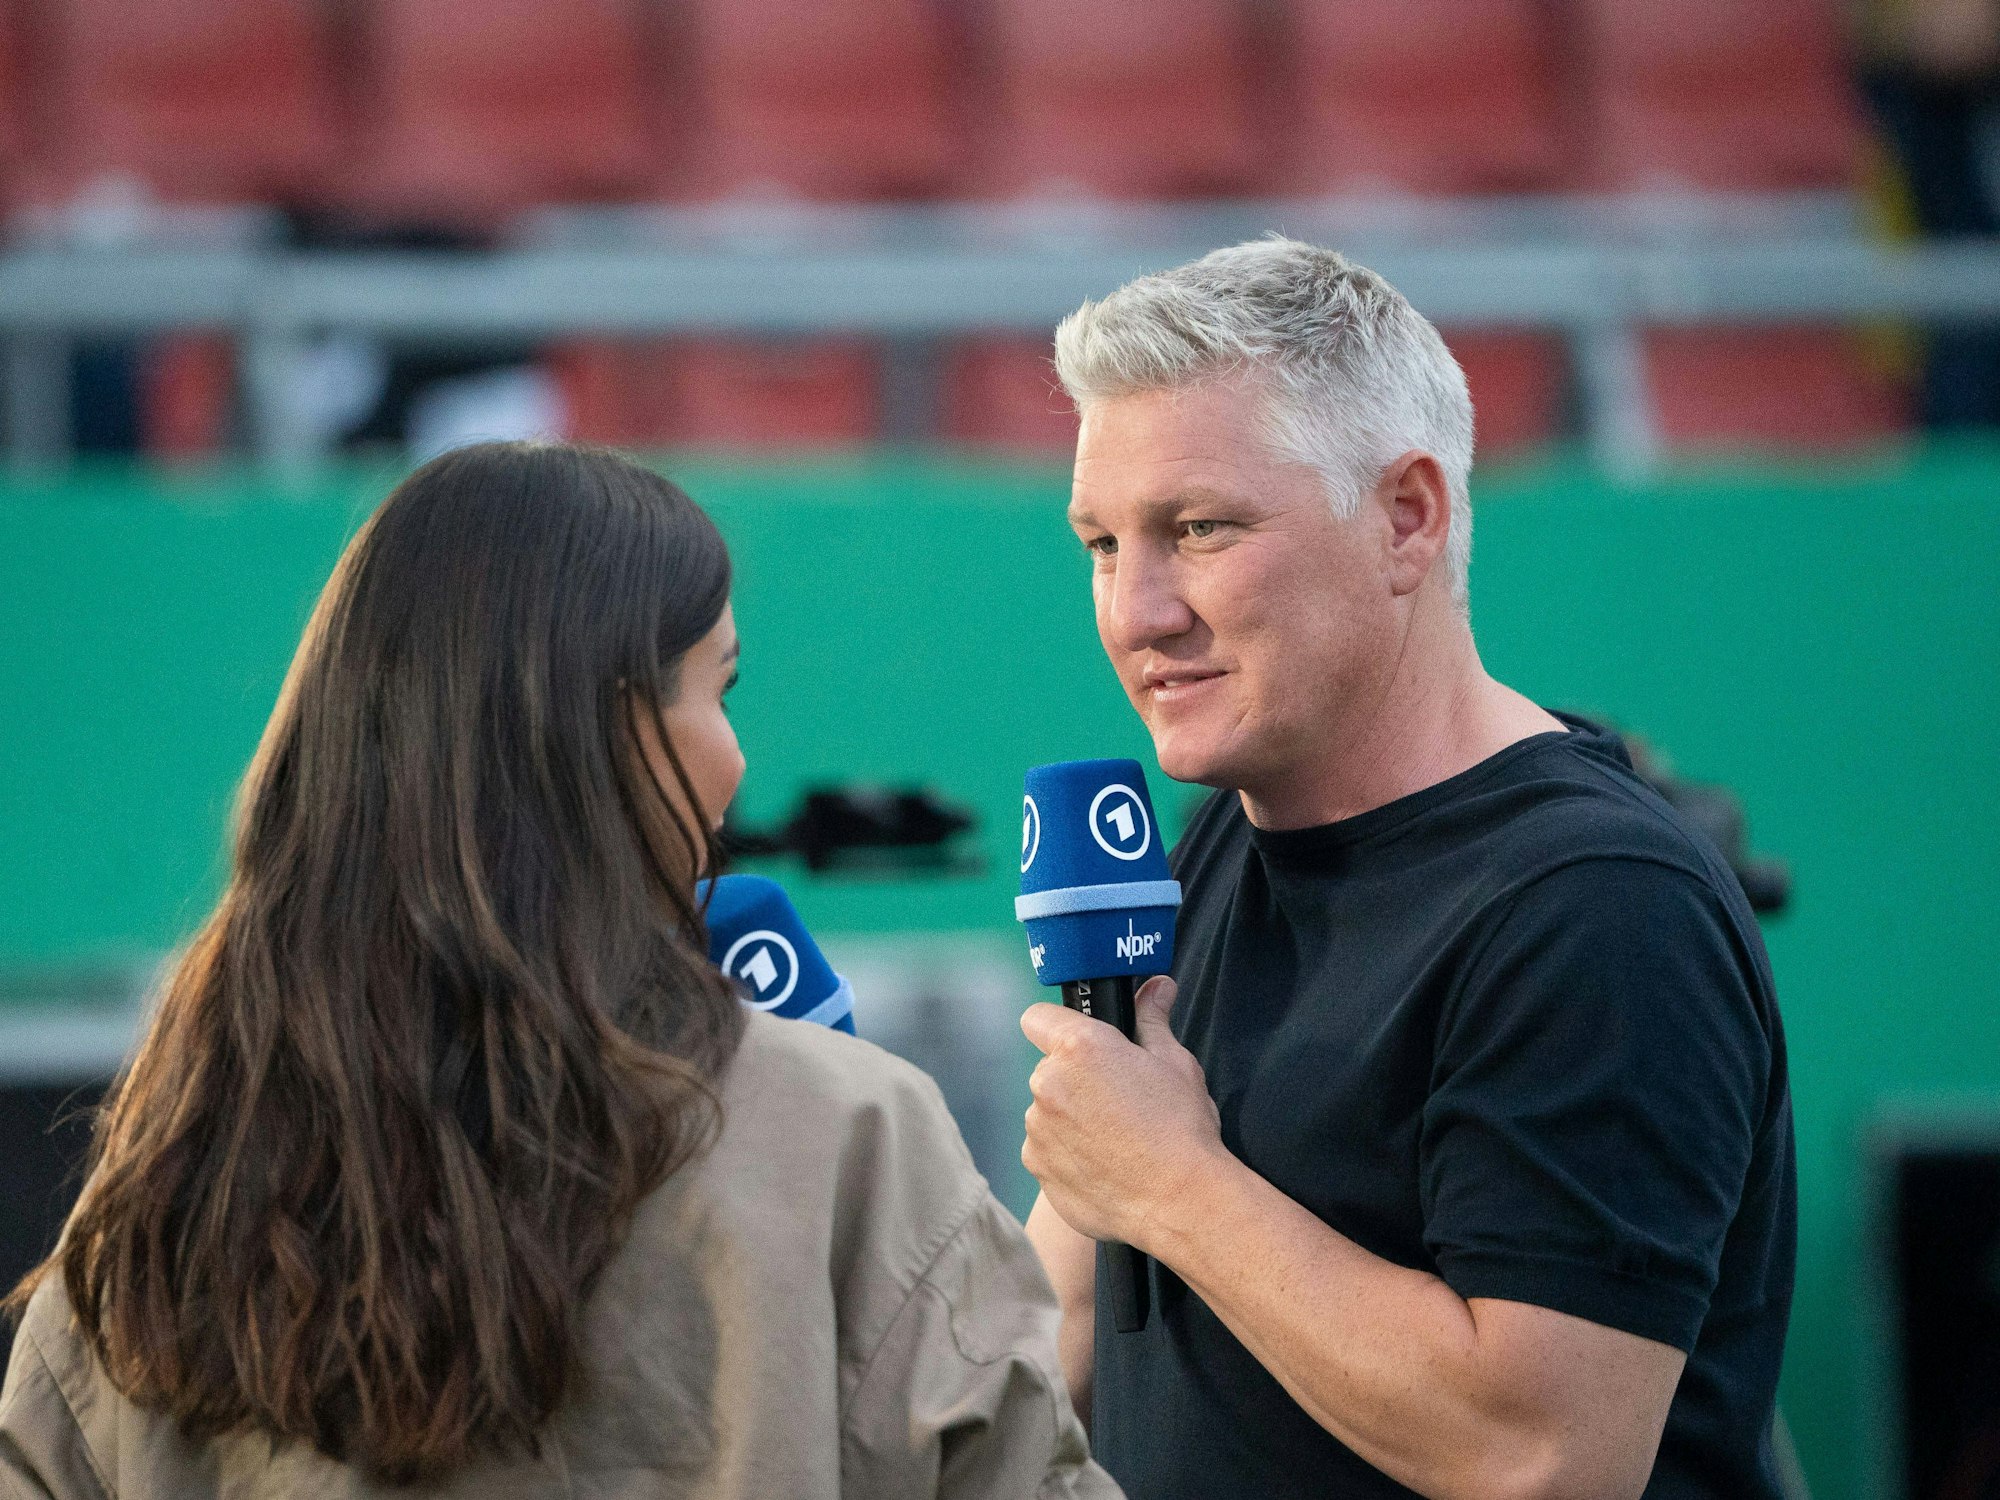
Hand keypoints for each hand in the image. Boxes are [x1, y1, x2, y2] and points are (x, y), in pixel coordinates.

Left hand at [1020, 976, 1226, 1253]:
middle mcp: (1048, 1084)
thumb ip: (1152, 1020)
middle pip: (1049, 1069)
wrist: (1182, 1202)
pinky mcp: (1038, 1168)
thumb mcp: (1175, 1064)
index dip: (1058, 1027)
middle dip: (1074, 1079)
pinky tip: (1103, 1167)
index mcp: (1079, 1048)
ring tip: (1114, 1141)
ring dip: (1068, 1119)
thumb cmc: (1182, 1128)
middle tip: (1116, 1100)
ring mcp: (1038, 1130)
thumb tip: (1157, 985)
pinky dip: (1066, 1155)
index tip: (1082, 1045)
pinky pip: (1045, 1150)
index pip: (1038, 1018)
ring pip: (1046, 1112)